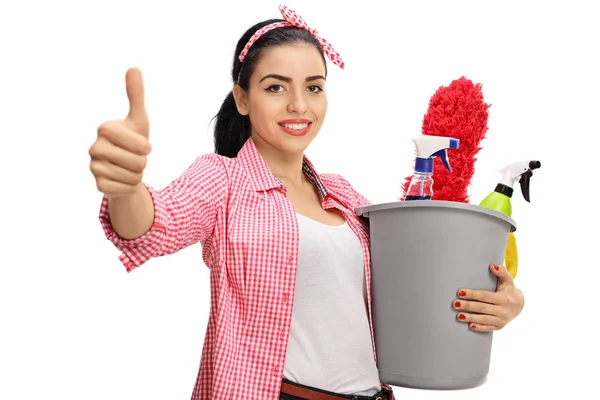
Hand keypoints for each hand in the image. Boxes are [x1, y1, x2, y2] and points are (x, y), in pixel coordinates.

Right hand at [89, 67, 150, 196]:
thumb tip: (134, 68)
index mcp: (105, 129)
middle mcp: (94, 147)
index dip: (146, 147)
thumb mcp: (139, 119)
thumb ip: (136, 95)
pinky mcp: (98, 185)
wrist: (126, 167)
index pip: (139, 144)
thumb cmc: (133, 141)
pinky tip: (123, 179)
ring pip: (132, 176)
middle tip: (135, 158)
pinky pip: (125, 188)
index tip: (142, 145)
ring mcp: (93, 167)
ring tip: (130, 168)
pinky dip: (130, 186)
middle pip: (137, 162)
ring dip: (137, 175)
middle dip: (143, 162)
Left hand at [453, 263, 524, 331]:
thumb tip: (492, 265)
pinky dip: (479, 327)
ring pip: (484, 319)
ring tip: (458, 316)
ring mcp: (501, 320)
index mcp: (503, 298)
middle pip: (482, 308)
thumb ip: (501, 272)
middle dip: (468, 306)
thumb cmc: (508, 290)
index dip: (472, 294)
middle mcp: (503, 310)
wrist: (518, 305)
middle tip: (455, 304)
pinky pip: (487, 327)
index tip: (460, 292)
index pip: (485, 296)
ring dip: (470, 318)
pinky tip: (469, 325)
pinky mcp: (499, 326)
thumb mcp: (508, 280)